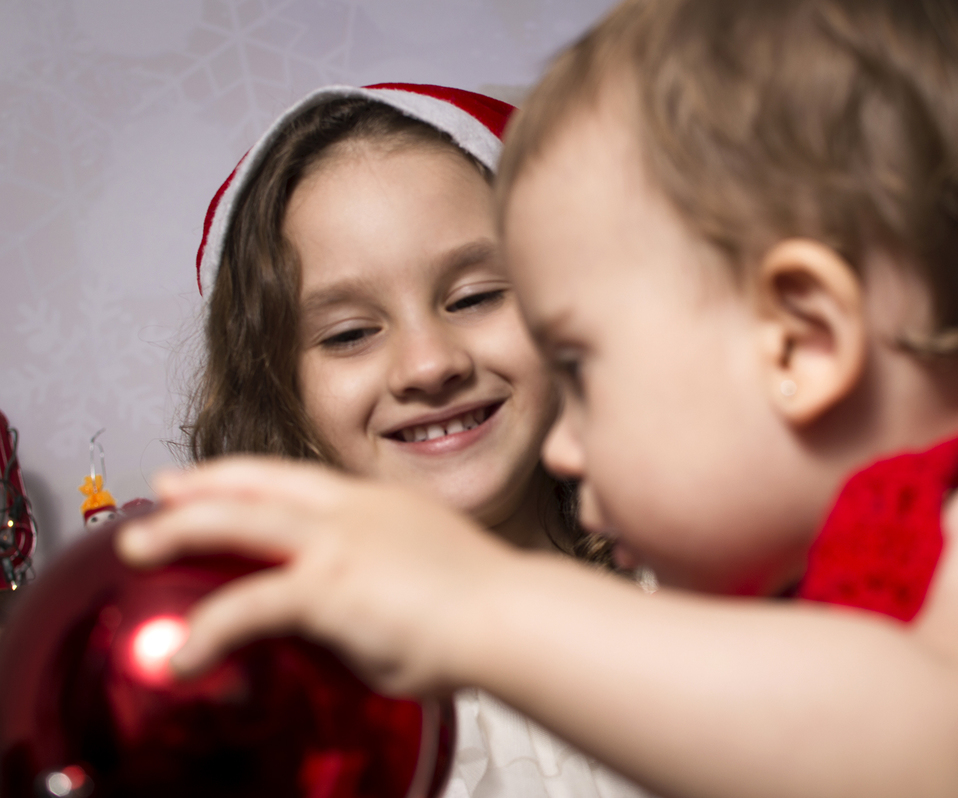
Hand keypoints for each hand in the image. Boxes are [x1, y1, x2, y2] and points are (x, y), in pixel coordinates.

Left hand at [117, 456, 516, 695]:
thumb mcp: (418, 578)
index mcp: (377, 504)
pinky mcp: (329, 587)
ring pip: (239, 521)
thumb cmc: (483, 610)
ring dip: (180, 530)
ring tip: (139, 545)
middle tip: (162, 492)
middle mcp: (352, 511)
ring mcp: (338, 542)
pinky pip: (248, 605)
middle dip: (201, 485)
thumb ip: (371, 587)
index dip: (249, 474)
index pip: (298, 478)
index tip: (216, 477)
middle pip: (258, 482)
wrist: (511, 617)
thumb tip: (342, 619)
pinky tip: (184, 655)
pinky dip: (208, 630)